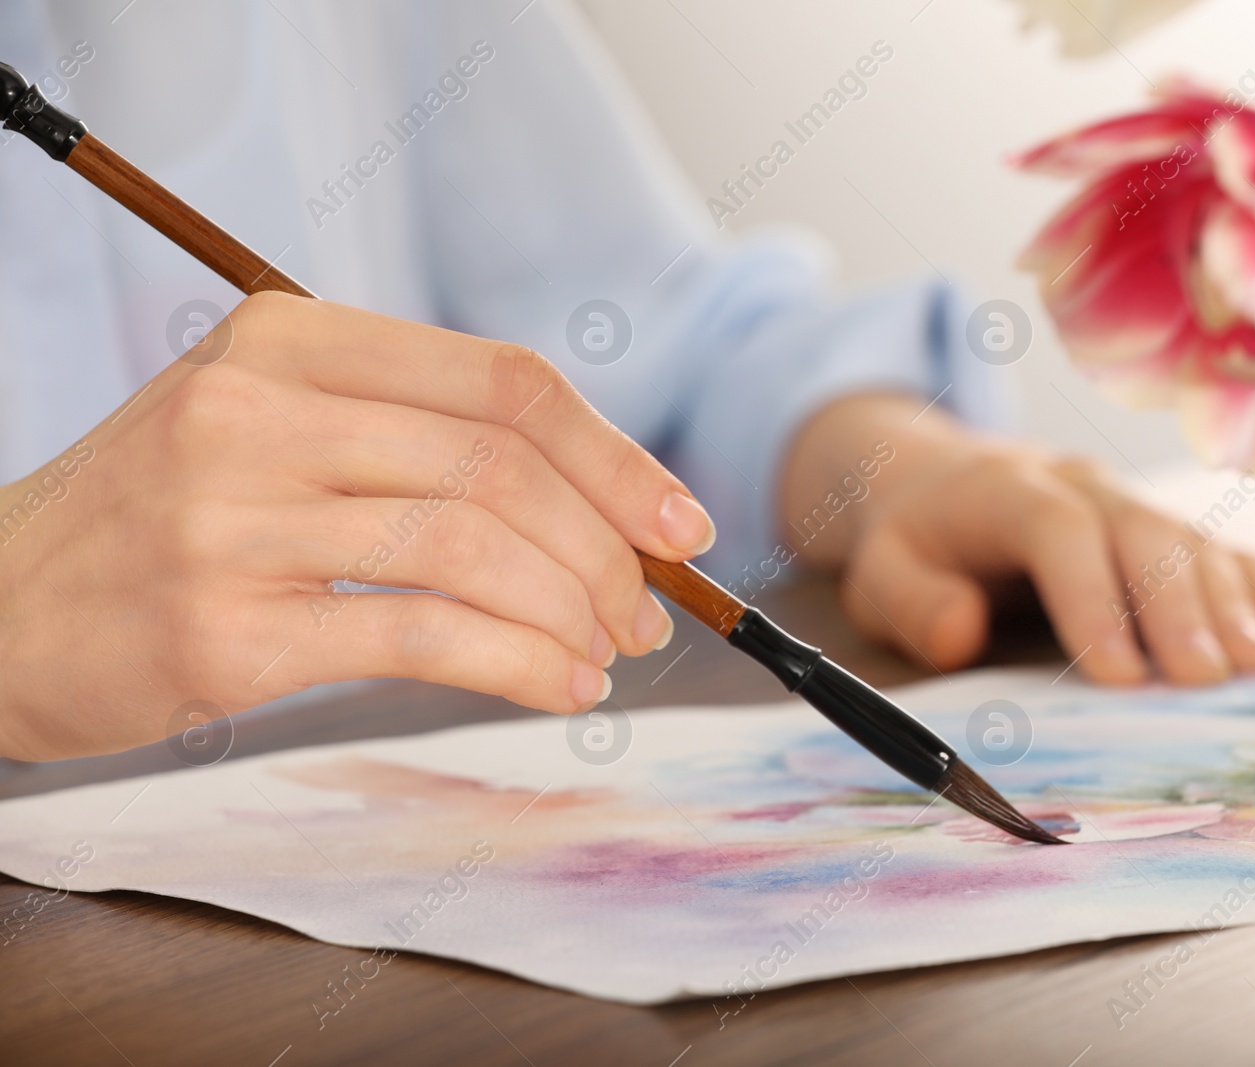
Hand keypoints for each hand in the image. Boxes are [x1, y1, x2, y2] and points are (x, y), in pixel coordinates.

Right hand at [0, 293, 714, 759]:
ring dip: (571, 611)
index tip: (679, 524)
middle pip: (500, 466)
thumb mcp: (272, 430)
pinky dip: (515, 663)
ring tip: (607, 655)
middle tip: (645, 611)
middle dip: (606, 549)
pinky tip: (556, 687)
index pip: (502, 382)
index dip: (614, 457)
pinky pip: (417, 637)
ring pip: (470, 549)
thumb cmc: (166, 521)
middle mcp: (254, 410)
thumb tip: (599, 505)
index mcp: (286, 340)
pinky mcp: (220, 629)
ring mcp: (229, 518)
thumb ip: (412, 438)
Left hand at [779, 393, 1254, 684]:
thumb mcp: (881, 572)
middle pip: (1142, 532)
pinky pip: (1223, 550)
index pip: (1060, 533)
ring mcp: (1131, 503)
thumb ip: (910, 602)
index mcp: (1008, 492)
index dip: (1093, 598)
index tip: (1119, 674)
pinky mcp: (1162, 532)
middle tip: (1205, 680)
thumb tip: (962, 632)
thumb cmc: (917, 542)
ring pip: (1191, 539)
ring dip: (1230, 602)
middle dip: (1177, 605)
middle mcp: (1083, 487)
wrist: (947, 482)